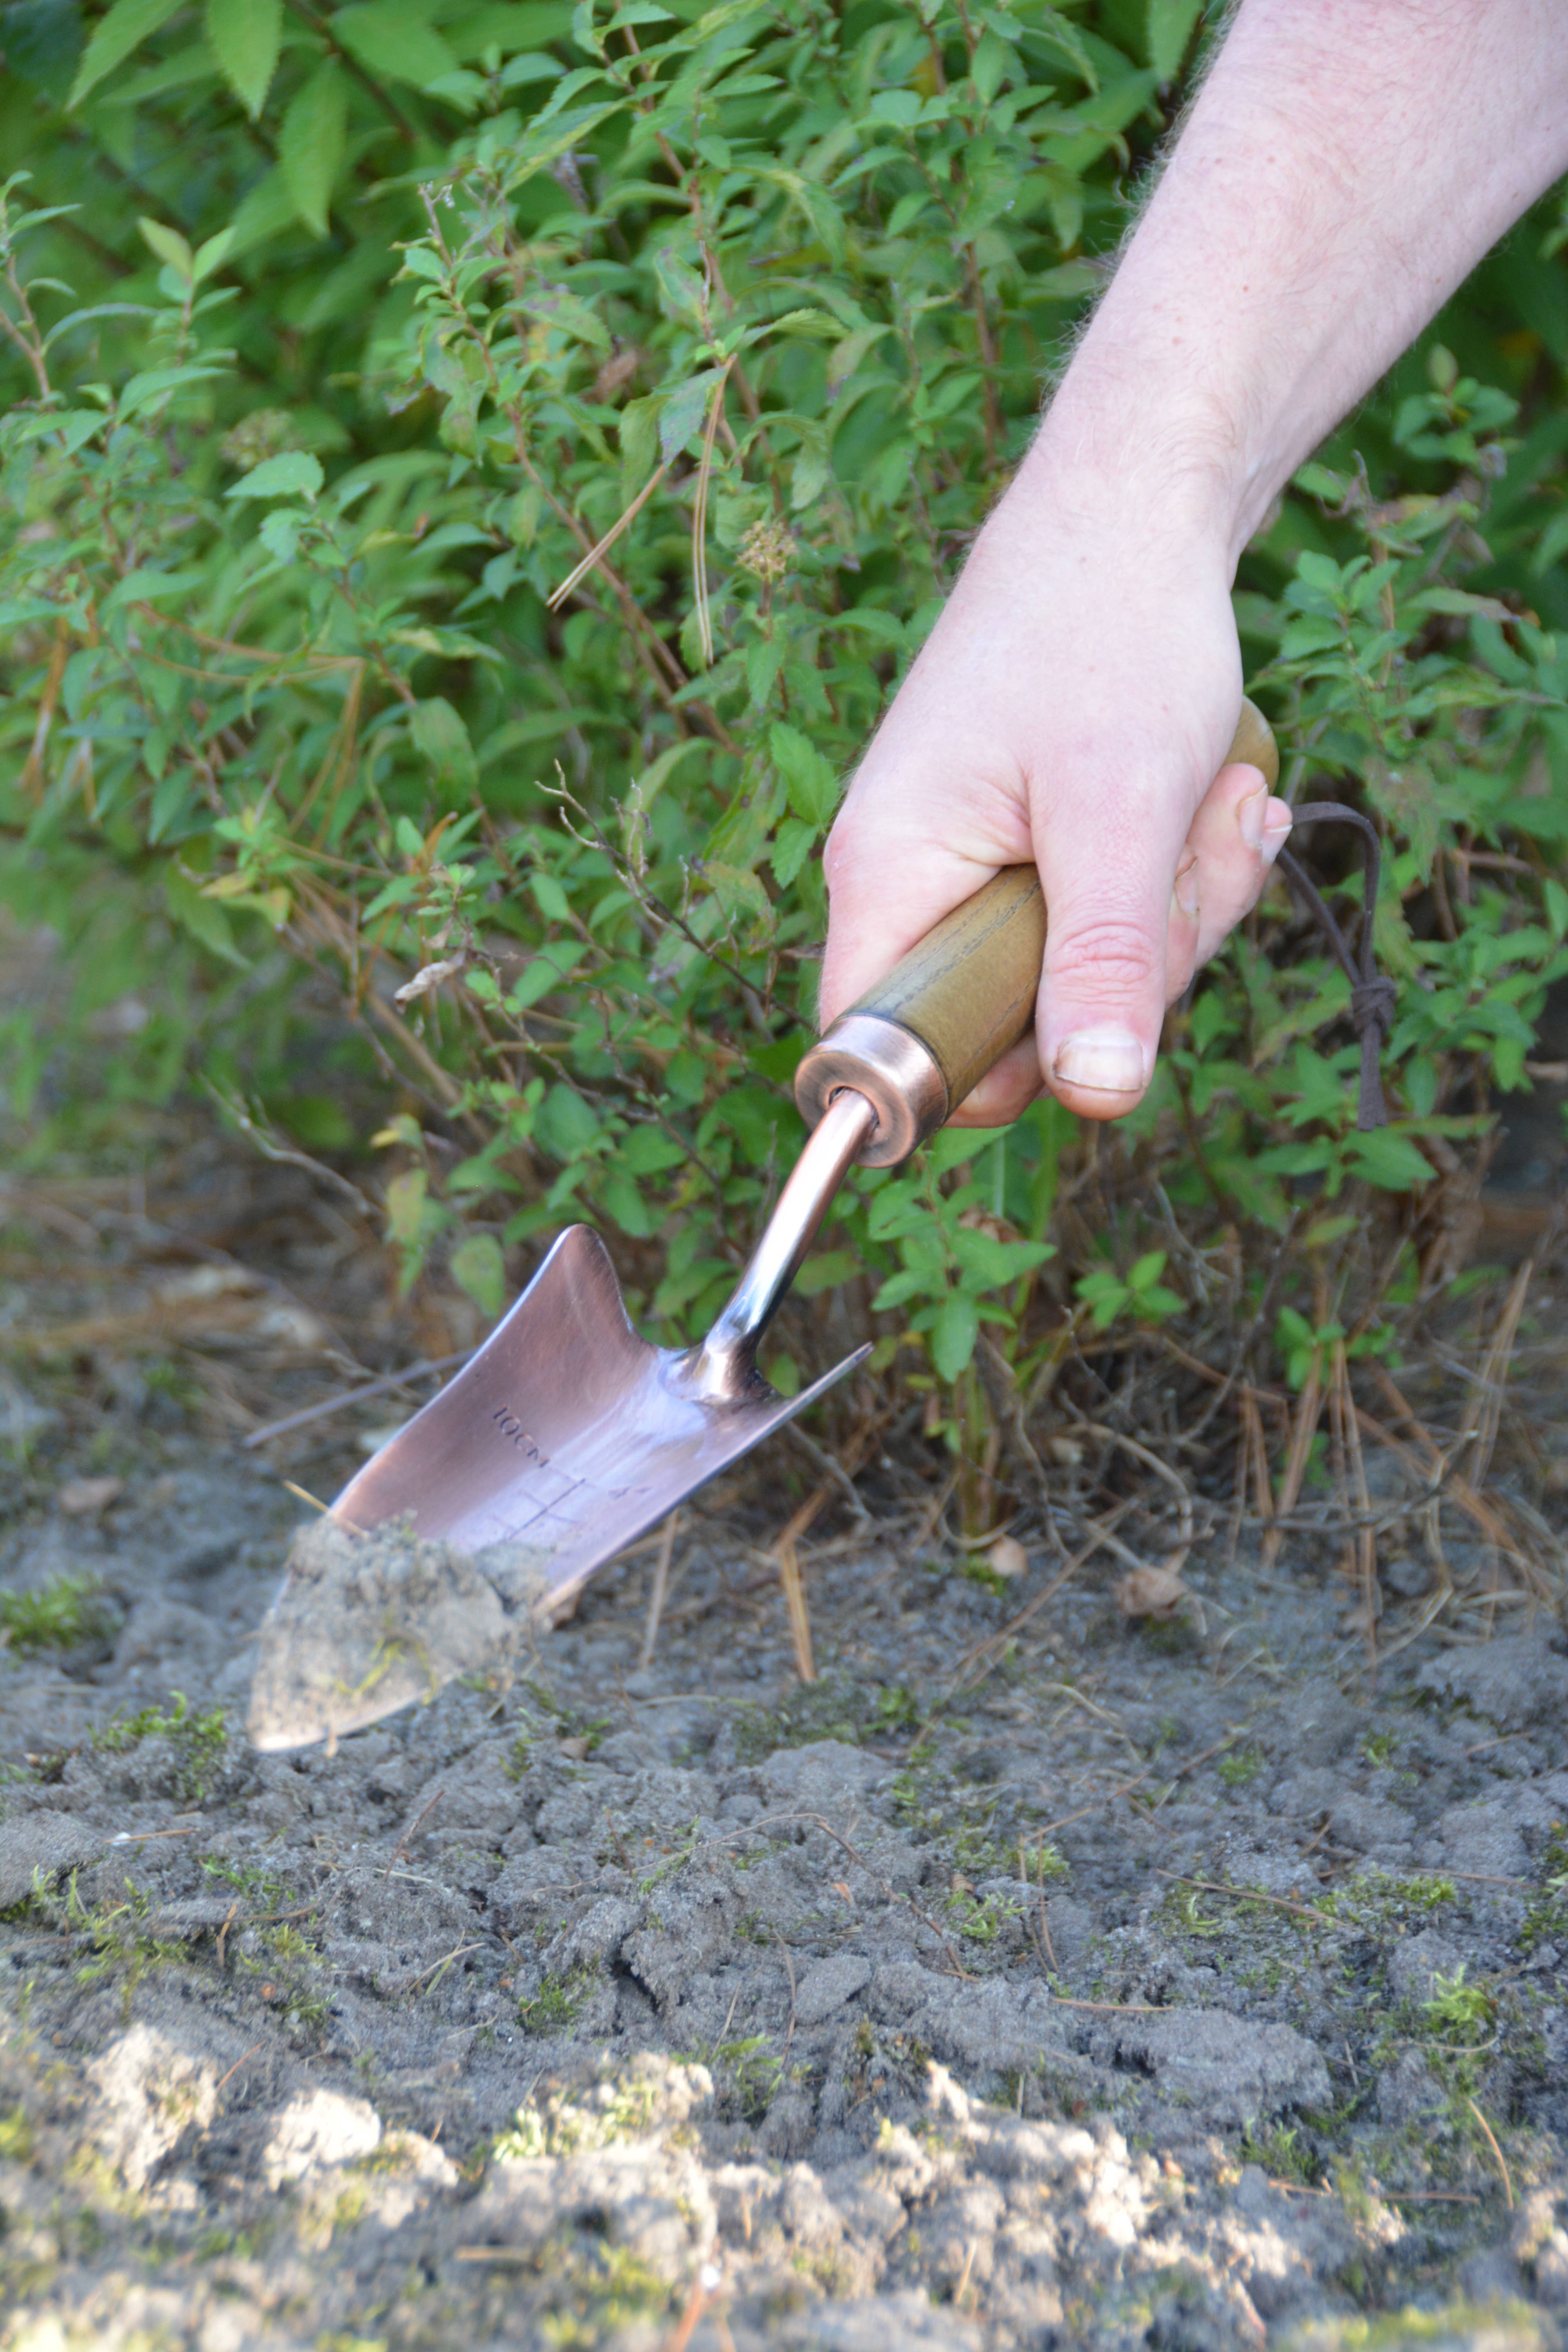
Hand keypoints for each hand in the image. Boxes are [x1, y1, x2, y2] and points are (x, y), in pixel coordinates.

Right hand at [819, 465, 1292, 1125]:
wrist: (1134, 510)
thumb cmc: (1109, 633)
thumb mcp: (1120, 810)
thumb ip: (1104, 960)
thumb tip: (1097, 1097)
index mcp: (888, 875)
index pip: (885, 1049)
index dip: (981, 1077)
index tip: (1090, 1034)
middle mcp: (910, 879)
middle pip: (1013, 1022)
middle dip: (1136, 961)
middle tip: (1187, 853)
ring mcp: (973, 863)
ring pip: (1081, 973)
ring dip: (1178, 903)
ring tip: (1216, 796)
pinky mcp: (1030, 845)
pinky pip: (1109, 916)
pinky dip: (1177, 869)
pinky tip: (1217, 794)